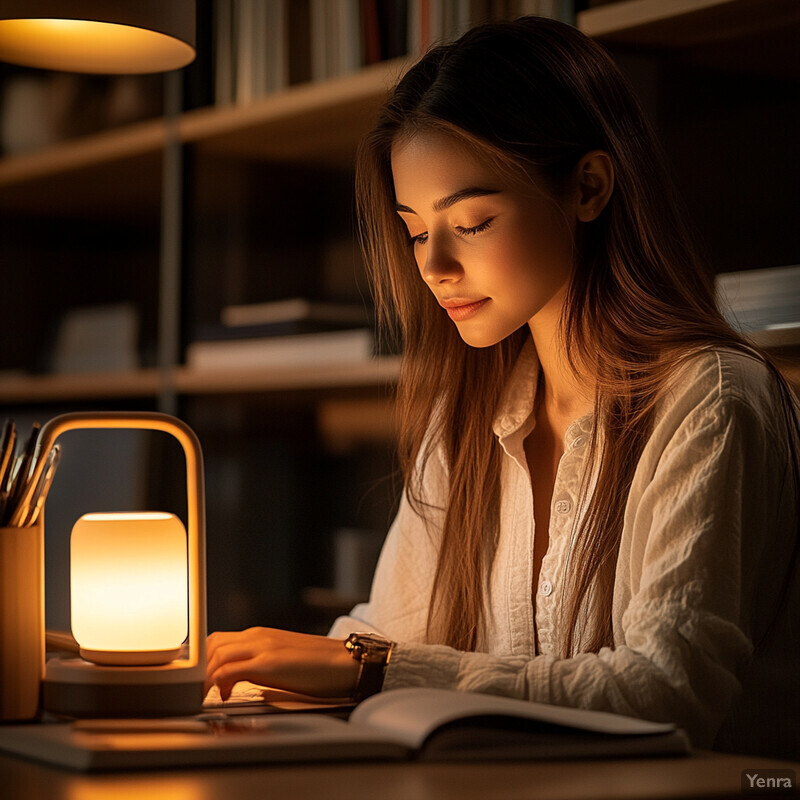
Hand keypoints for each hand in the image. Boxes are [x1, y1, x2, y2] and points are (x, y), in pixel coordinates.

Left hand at [205, 627, 358, 700]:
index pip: (220, 639)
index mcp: (262, 635)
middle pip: (213, 644)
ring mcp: (263, 647)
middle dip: (202, 668)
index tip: (202, 680)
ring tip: (211, 696)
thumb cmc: (320, 666)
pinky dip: (219, 684)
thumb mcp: (283, 660)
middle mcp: (259, 636)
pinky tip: (225, 697)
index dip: (206, 659)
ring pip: (216, 654)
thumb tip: (241, 680)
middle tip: (202, 690)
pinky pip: (229, 670)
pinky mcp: (269, 663)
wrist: (346, 662)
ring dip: (207, 677)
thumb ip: (262, 664)